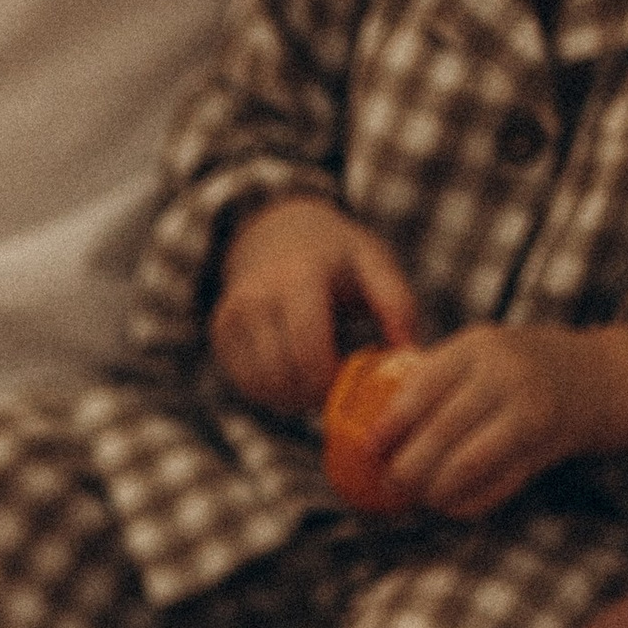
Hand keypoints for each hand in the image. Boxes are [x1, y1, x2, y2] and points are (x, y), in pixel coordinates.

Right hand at [210, 197, 416, 414]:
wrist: (275, 231)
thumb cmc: (334, 252)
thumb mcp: (373, 260)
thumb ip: (395, 302)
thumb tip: (406, 350)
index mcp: (298, 278)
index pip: (309, 352)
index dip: (332, 379)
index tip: (351, 374)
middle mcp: (256, 298)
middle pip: (283, 377)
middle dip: (315, 392)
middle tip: (338, 382)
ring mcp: (232, 317)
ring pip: (261, 388)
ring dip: (293, 397)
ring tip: (317, 375)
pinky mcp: (220, 334)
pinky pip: (246, 384)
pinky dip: (272, 391)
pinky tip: (293, 371)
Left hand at [365, 321, 627, 517]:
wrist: (590, 378)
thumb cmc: (511, 367)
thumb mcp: (476, 353)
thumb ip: (433, 379)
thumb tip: (369, 428)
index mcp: (477, 347)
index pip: (422, 388)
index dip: (390, 424)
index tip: (369, 448)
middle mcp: (505, 375)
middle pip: (441, 432)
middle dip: (408, 466)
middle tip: (390, 482)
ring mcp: (529, 411)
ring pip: (466, 464)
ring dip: (435, 489)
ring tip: (419, 496)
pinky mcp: (544, 447)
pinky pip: (495, 486)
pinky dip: (466, 502)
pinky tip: (449, 504)